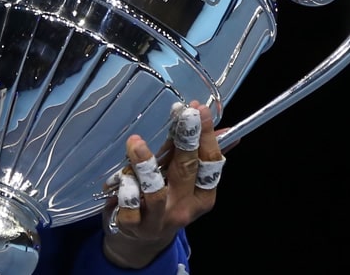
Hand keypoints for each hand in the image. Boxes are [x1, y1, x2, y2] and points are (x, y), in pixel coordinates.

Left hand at [100, 101, 224, 267]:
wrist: (138, 239)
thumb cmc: (164, 200)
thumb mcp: (183, 180)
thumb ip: (196, 155)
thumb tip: (226, 130)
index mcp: (201, 196)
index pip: (210, 164)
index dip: (207, 137)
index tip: (199, 110)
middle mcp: (183, 208)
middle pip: (187, 172)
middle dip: (187, 140)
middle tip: (183, 113)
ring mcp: (157, 219)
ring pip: (155, 192)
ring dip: (146, 165)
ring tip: (136, 142)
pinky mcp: (133, 226)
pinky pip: (129, 206)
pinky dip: (126, 189)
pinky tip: (122, 176)